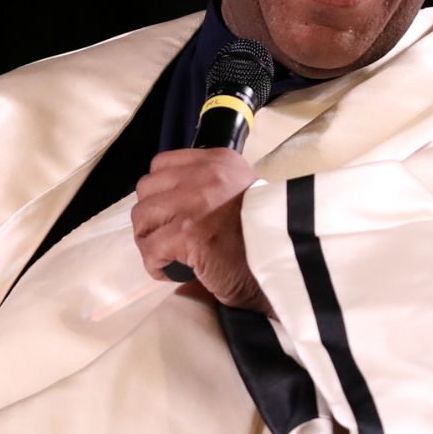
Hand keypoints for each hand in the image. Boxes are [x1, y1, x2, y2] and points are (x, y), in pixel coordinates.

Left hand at [133, 148, 269, 312]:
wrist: (289, 262)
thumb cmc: (266, 236)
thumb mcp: (241, 193)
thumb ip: (210, 188)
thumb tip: (171, 202)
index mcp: (219, 161)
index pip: (162, 165)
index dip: (161, 193)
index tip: (172, 215)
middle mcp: (205, 175)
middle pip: (147, 189)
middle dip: (152, 217)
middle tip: (167, 239)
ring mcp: (194, 204)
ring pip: (142, 218)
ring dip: (150, 241)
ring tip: (170, 256)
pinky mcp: (188, 234)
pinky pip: (150, 248)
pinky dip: (156, 264)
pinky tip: (173, 272)